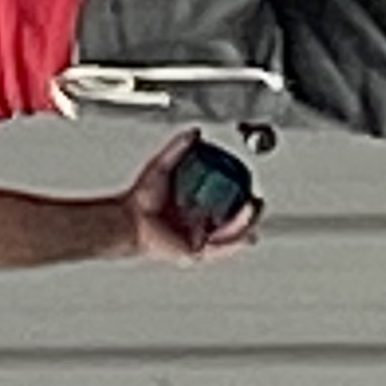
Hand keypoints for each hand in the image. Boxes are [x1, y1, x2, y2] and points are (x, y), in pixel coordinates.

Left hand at [124, 129, 257, 265]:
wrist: (128, 220)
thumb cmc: (140, 198)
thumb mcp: (163, 166)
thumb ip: (178, 148)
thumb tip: (194, 132)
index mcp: (196, 207)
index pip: (227, 203)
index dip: (243, 197)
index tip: (252, 185)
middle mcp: (199, 225)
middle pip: (235, 222)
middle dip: (252, 214)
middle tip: (258, 201)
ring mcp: (198, 240)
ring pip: (232, 237)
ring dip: (246, 225)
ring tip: (253, 209)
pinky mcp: (194, 253)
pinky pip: (220, 250)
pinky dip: (234, 242)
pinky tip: (244, 233)